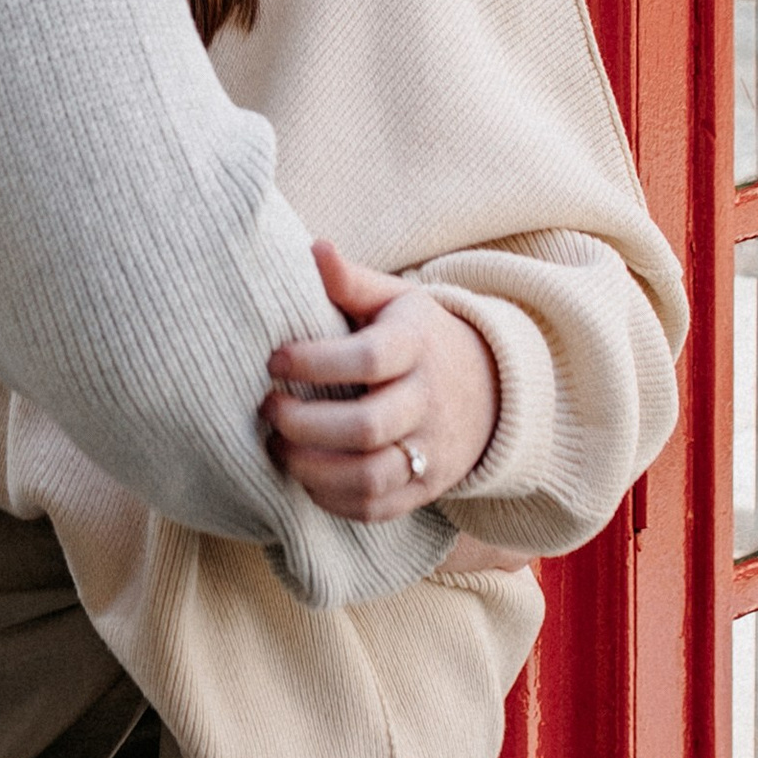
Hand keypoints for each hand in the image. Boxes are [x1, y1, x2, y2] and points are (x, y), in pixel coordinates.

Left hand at [260, 240, 501, 525]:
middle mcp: (428, 402)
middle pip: (366, 427)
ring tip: (278, 446)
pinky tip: (305, 477)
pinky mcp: (426, 488)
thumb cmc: (420, 337)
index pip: (369, 359)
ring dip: (312, 469)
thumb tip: (313, 248)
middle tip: (267, 408)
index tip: (273, 360)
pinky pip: (376, 508)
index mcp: (417, 346)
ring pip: (370, 477)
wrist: (490, 388)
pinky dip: (333, 500)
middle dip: (304, 424)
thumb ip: (351, 282)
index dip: (315, 362)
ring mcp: (431, 451)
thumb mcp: (395, 300)